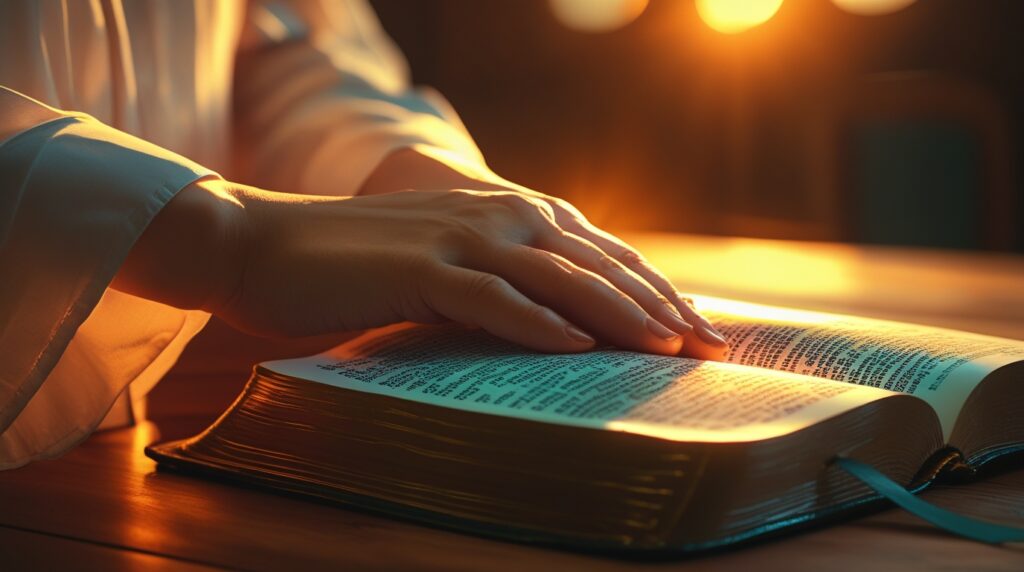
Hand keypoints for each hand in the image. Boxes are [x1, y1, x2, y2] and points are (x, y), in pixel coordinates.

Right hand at [359, 147, 729, 358]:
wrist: (268, 243)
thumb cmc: (361, 263)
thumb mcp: (448, 261)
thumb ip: (504, 276)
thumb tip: (563, 320)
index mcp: (509, 212)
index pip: (602, 252)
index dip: (656, 288)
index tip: (699, 327)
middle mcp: (497, 216)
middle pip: (598, 263)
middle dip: (661, 305)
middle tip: (709, 345)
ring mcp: (459, 239)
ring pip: (559, 277)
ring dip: (618, 314)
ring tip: (667, 348)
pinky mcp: (419, 270)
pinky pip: (491, 299)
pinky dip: (537, 323)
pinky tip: (576, 349)